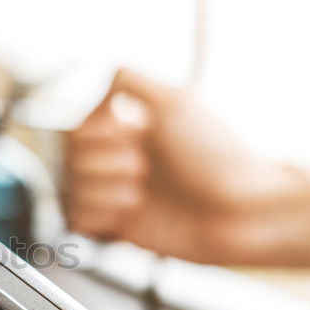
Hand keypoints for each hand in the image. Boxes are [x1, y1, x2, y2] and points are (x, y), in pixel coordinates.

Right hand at [63, 69, 303, 263]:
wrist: (240, 213)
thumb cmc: (218, 157)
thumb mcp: (175, 101)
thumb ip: (128, 81)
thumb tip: (97, 90)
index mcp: (131, 130)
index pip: (77, 129)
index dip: (96, 135)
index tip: (128, 136)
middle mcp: (121, 161)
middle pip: (70, 160)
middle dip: (105, 164)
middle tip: (142, 168)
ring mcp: (118, 195)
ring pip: (71, 190)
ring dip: (105, 191)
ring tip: (139, 195)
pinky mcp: (118, 228)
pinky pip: (78, 220)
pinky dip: (99, 216)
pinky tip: (128, 214)